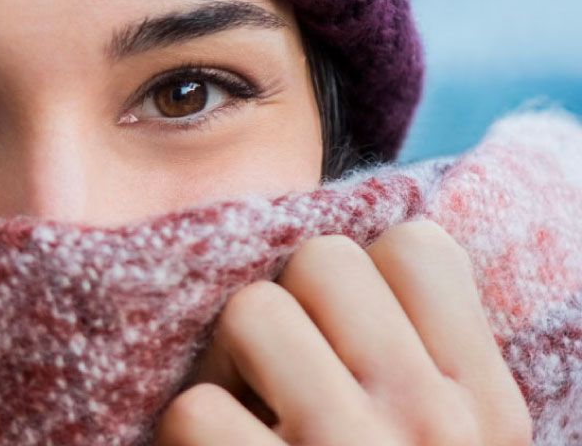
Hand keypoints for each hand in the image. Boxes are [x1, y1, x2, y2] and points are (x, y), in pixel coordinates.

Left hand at [156, 220, 533, 444]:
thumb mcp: (444, 437)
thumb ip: (419, 356)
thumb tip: (360, 247)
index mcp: (486, 408)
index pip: (418, 246)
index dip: (358, 279)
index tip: (340, 337)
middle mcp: (433, 424)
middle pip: (324, 260)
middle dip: (285, 307)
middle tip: (277, 374)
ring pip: (252, 311)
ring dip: (227, 364)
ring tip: (245, 413)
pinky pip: (194, 405)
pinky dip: (186, 435)